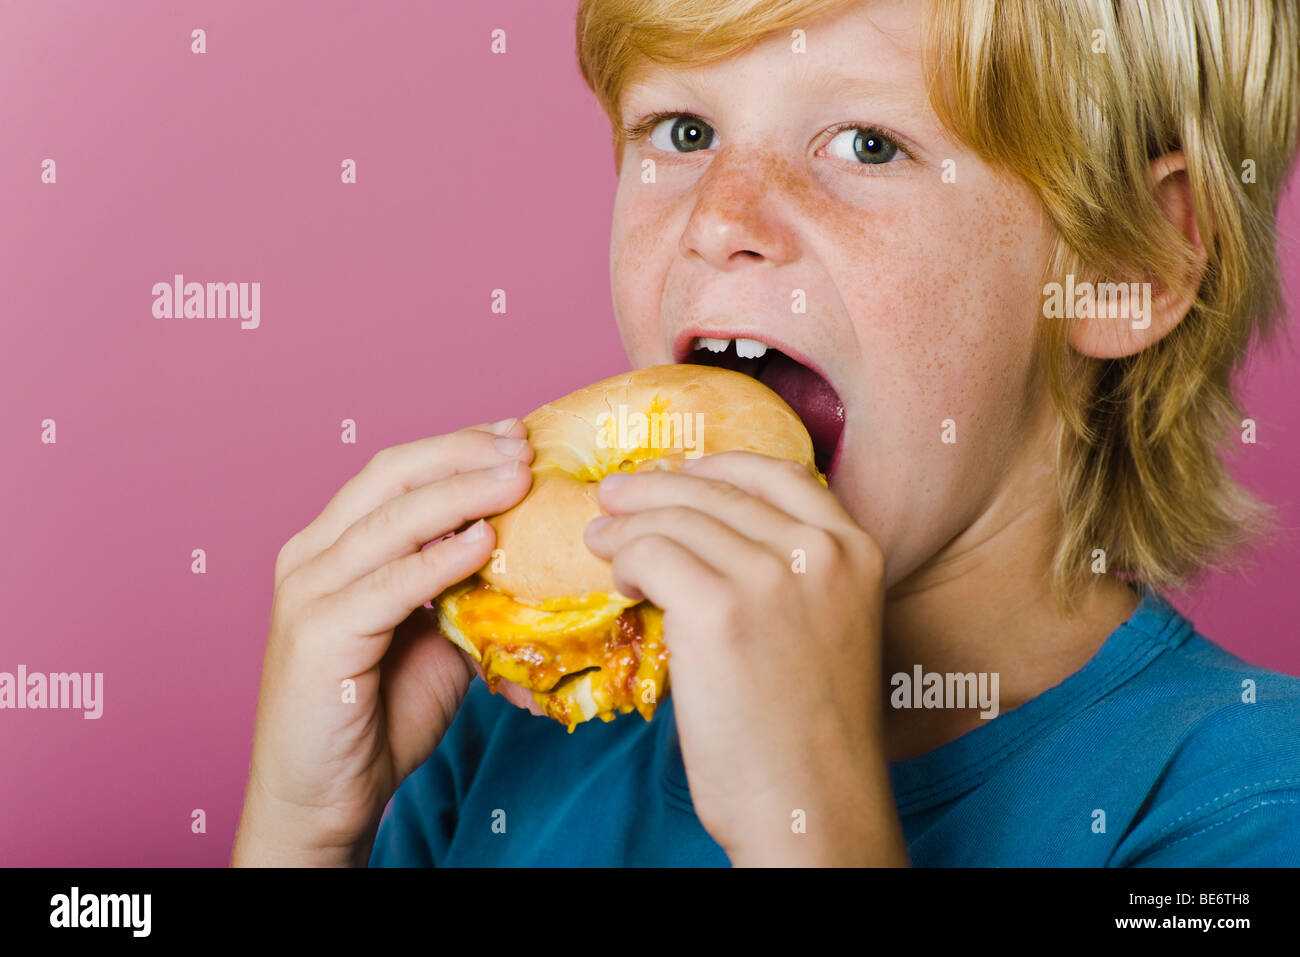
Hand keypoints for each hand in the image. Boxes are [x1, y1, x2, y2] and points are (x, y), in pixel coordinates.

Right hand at [231, 418, 541, 866]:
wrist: (325, 795)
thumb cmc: (378, 713)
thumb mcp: (434, 635)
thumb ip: (464, 588)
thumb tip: (531, 554)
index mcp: (332, 545)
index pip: (396, 472)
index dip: (457, 447)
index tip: (515, 435)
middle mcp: (311, 556)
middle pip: (391, 477)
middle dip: (462, 455)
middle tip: (522, 446)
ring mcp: (307, 593)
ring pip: (391, 522)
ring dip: (460, 494)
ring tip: (517, 478)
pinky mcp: (317, 636)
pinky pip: (389, 585)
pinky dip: (439, 559)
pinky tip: (483, 541)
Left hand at [583, 452, 907, 865]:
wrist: (814, 806)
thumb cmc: (812, 733)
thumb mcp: (826, 628)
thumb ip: (788, 575)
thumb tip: (704, 534)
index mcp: (855, 549)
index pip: (776, 473)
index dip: (717, 467)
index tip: (678, 473)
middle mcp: (819, 550)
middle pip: (716, 489)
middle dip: (654, 488)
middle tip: (614, 495)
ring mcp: (771, 576)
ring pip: (674, 518)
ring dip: (627, 525)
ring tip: (599, 539)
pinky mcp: (719, 609)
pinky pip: (649, 554)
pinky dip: (623, 560)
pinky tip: (619, 581)